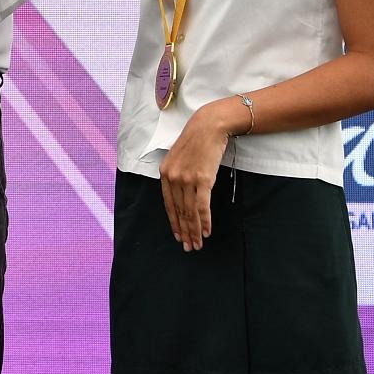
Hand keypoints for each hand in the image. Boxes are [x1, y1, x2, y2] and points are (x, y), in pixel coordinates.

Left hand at [157, 101, 233, 251]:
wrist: (209, 126)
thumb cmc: (196, 141)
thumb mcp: (178, 158)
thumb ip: (177, 175)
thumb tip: (181, 195)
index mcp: (165, 173)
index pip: (168, 204)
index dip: (174, 222)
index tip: (178, 236)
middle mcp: (173, 177)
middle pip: (179, 211)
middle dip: (184, 231)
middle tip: (189, 247)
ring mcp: (187, 179)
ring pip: (190, 212)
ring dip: (194, 231)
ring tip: (197, 244)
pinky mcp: (203, 179)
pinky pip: (202, 206)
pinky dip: (204, 221)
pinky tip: (206, 231)